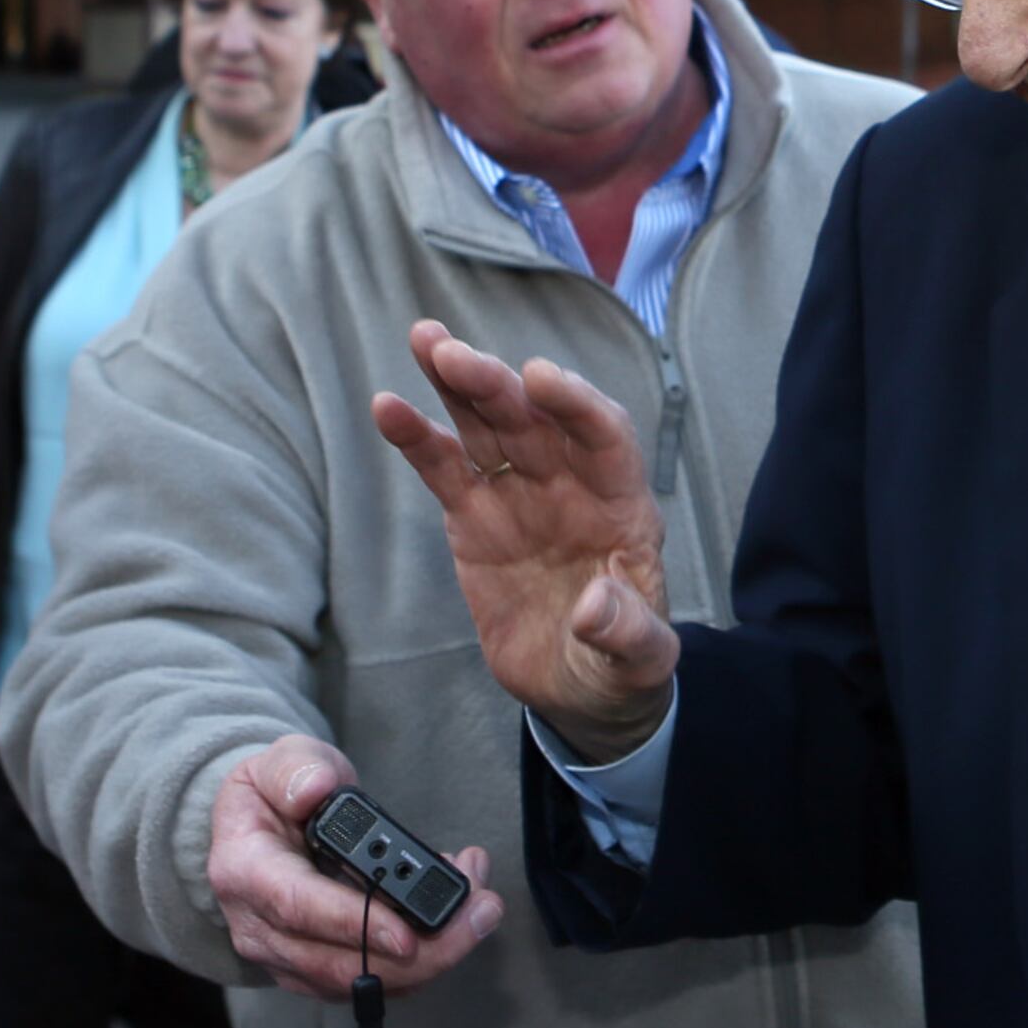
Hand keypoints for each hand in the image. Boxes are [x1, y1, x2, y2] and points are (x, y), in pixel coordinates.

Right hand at [206, 733, 501, 1000]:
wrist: (265, 828)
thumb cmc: (275, 793)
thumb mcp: (279, 761)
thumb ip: (296, 768)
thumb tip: (315, 790)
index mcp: (244, 872)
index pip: (298, 908)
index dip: (356, 925)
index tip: (409, 935)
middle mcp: (260, 929)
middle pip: (341, 964)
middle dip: (423, 951)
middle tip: (480, 913)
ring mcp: (288, 959)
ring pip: (365, 982)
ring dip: (435, 953)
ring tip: (480, 905)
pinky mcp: (318, 973)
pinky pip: (377, 981)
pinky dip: (424, 957)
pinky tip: (457, 916)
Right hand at [371, 319, 678, 761]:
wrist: (578, 689)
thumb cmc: (621, 665)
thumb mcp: (640, 662)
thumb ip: (627, 634)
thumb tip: (596, 608)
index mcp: (622, 505)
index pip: (604, 436)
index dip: (576, 404)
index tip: (540, 378)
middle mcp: (570, 484)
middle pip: (534, 419)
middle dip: (496, 383)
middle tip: (451, 353)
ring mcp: (519, 494)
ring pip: (487, 425)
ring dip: (459, 381)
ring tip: (425, 338)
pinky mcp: (474, 517)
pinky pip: (444, 469)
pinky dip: (417, 438)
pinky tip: (387, 407)